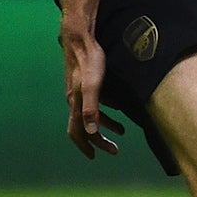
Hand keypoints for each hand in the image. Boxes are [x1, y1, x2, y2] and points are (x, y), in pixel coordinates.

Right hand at [62, 28, 125, 157]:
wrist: (81, 40)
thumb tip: (92, 131)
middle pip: (84, 127)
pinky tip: (119, 110)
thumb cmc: (89, 61)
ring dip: (105, 127)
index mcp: (75, 103)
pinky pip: (96, 103)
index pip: (78, 131)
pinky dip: (106, 111)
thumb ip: (92, 108)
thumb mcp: (93, 85)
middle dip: (98, 141)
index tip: (95, 156)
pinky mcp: (86, 84)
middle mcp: (75, 101)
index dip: (86, 145)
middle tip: (114, 150)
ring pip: (91, 116)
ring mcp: (80, 93)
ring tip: (121, 132)